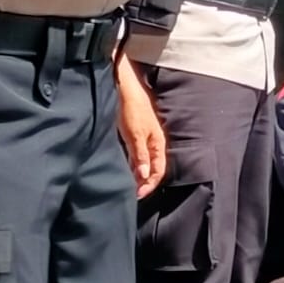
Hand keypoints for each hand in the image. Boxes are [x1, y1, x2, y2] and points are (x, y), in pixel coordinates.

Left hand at [116, 61, 165, 196]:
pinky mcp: (135, 133)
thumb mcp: (135, 135)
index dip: (149, 184)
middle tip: (132, 193)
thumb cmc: (131, 109)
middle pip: (153, 168)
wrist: (124, 87)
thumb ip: (141, 156)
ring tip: (128, 184)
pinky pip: (137, 154)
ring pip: (144, 161)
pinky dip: (133, 164)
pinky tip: (125, 168)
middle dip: (144, 182)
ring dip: (138, 173)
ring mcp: (145, 137)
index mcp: (158, 143)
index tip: (138, 195)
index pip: (158, 171)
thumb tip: (145, 175)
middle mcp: (154, 142)